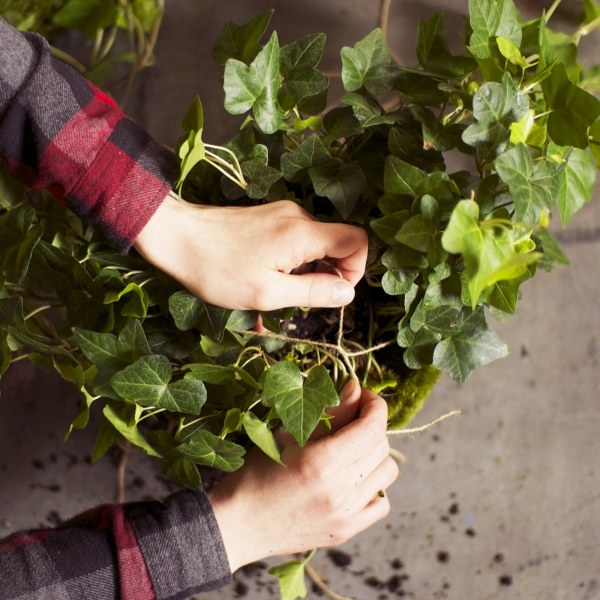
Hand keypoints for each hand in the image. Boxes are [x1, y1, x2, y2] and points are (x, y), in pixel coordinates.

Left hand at [133, 193, 367, 310]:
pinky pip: (295, 241)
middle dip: (326, 275)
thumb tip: (348, 293)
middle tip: (297, 298)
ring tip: (274, 290)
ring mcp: (283, 214)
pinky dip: (290, 263)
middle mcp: (298, 216)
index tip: (332, 292)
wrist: (176, 236)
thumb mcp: (267, 292)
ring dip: (305, 272)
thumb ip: (313, 292)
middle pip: (337, 244)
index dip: (356, 270)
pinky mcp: (269, 218)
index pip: (357, 240)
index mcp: (302, 233)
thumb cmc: (217, 269)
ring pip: (315, 245)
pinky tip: (265, 278)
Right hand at [206, 381, 398, 571]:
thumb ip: (329, 412)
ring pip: (386, 473)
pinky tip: (352, 479)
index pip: (372, 427)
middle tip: (353, 418)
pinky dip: (373, 486)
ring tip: (353, 449)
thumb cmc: (254, 473)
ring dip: (374, 454)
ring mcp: (345, 515)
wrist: (237, 524)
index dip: (374, 405)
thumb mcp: (286, 434)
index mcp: (322, 462)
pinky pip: (381, 503)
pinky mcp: (345, 531)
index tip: (363, 396)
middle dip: (372, 425)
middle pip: (381, 447)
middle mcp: (340, 490)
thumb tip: (355, 388)